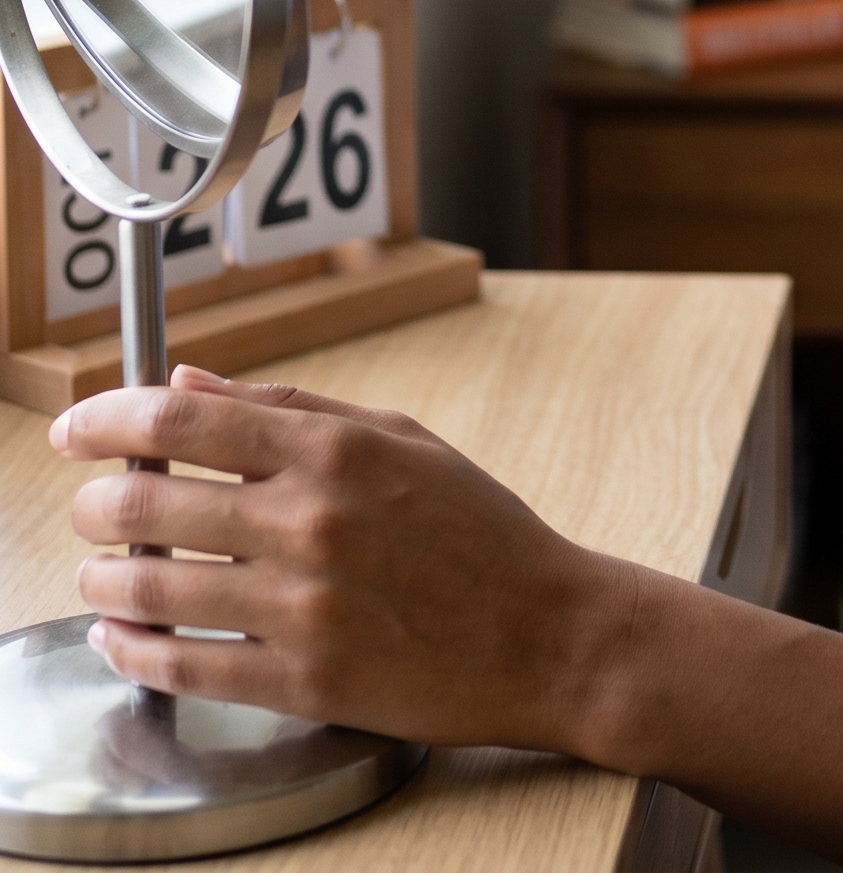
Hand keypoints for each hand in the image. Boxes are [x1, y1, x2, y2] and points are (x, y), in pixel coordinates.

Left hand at [50, 362, 628, 749]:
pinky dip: (133, 651)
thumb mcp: (401, 439)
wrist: (547, 633)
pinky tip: (123, 638)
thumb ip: (292, 407)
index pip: (186, 417)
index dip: (109, 418)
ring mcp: (304, 606)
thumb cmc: (480, 531)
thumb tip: (187, 380)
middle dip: (97, 502)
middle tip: (93, 506)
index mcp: (336, 450)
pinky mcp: (303, 682)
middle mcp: (312, 521)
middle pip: (150, 500)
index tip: (75, 428)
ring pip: (153, 588)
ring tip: (104, 573)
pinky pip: (183, 666)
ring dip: (106, 579)